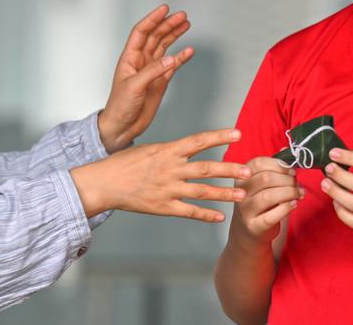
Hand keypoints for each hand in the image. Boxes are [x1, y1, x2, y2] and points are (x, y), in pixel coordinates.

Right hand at [71, 128, 250, 221]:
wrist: (104, 183)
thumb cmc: (124, 164)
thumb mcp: (149, 149)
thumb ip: (171, 150)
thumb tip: (189, 147)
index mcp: (167, 151)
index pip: (198, 140)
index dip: (219, 136)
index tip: (238, 134)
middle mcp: (170, 169)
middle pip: (206, 168)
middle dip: (229, 169)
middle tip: (248, 170)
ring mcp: (168, 189)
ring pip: (202, 191)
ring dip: (224, 193)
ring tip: (242, 195)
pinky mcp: (163, 207)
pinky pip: (189, 212)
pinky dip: (205, 215)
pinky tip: (220, 217)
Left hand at [98, 4, 193, 152]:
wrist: (122, 126)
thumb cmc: (119, 106)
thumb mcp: (134, 87)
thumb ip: (153, 71)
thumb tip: (170, 58)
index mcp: (130, 58)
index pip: (142, 32)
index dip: (153, 19)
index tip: (165, 9)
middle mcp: (141, 61)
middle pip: (156, 36)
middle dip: (168, 24)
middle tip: (182, 16)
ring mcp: (152, 70)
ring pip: (165, 47)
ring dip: (175, 35)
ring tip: (186, 24)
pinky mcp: (160, 81)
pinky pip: (173, 65)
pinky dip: (181, 57)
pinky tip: (189, 50)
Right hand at [231, 156, 303, 244]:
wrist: (249, 231)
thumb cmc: (259, 202)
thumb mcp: (263, 183)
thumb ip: (274, 167)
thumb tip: (285, 150)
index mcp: (242, 177)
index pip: (258, 163)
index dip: (278, 165)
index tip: (291, 170)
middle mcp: (240, 192)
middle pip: (265, 179)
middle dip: (287, 179)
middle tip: (298, 183)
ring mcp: (245, 210)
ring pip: (268, 196)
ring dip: (289, 193)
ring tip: (300, 193)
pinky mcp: (254, 226)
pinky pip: (271, 216)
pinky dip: (286, 208)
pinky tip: (294, 204)